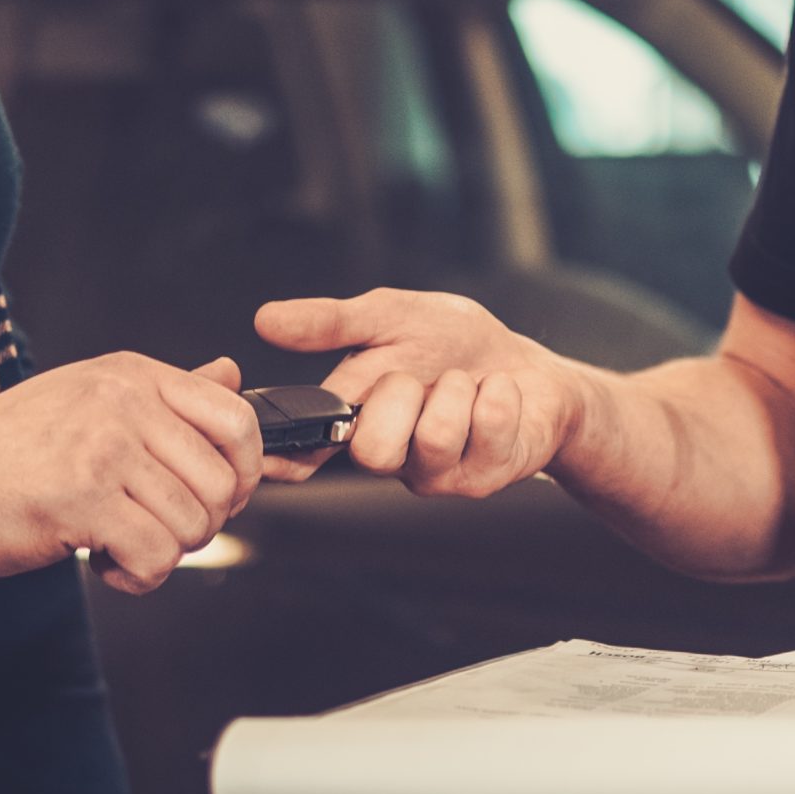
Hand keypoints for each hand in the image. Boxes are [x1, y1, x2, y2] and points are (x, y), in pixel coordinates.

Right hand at [0, 354, 260, 590]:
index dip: (246, 470)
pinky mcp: (83, 499)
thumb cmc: (14, 449)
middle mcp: (124, 402)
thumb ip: (167, 396)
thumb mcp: (92, 399)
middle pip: (222, 483)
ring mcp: (103, 447)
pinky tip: (104, 563)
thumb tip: (233, 374)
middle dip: (201, 524)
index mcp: (132, 375)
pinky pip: (157, 556)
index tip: (223, 497)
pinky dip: (139, 577)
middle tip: (154, 530)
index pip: (236, 417)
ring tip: (118, 544)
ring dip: (164, 554)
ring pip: (193, 525)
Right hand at [251, 289, 583, 495]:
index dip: (284, 457)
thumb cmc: (454, 347)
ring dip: (457, 389)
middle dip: (400, 395)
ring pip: (435, 437)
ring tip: (465, 382)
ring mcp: (438, 474)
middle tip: (419, 378)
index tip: (270, 453)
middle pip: (371, 452)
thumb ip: (332, 322)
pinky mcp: (485, 477)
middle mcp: (391, 458)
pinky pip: (490, 426)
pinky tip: (497, 394)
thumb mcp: (391, 317)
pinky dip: (499, 392)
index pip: (303, 453)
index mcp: (355, 422)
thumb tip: (266, 319)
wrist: (529, 370)